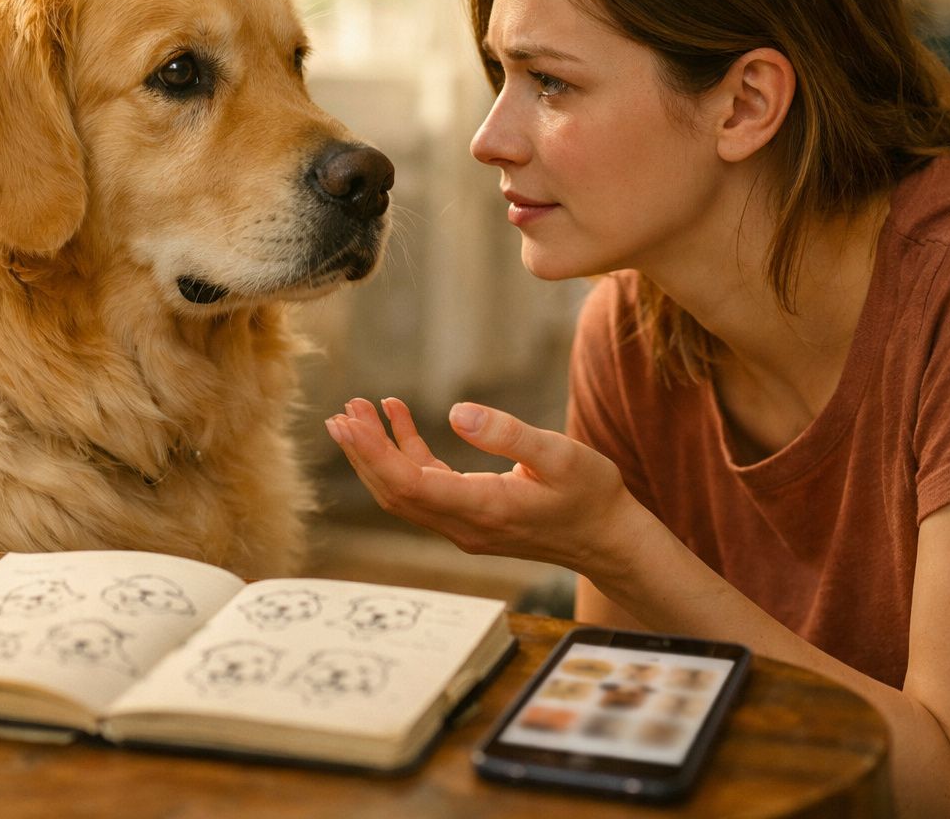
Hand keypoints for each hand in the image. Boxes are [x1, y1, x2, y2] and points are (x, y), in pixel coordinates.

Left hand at [324, 397, 638, 573]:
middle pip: (395, 492)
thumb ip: (507, 433)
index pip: (410, 484)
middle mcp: (464, 524)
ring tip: (357, 411)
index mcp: (484, 508)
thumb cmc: (591, 494)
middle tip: (340, 415)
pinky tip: (398, 418)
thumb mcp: (560, 455)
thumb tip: (456, 411)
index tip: (349, 423)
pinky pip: (425, 486)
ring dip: (378, 453)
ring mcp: (464, 524)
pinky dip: (406, 454)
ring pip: (405, 492)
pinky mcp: (469, 516)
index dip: (374, 454)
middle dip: (363, 453)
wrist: (609, 539)